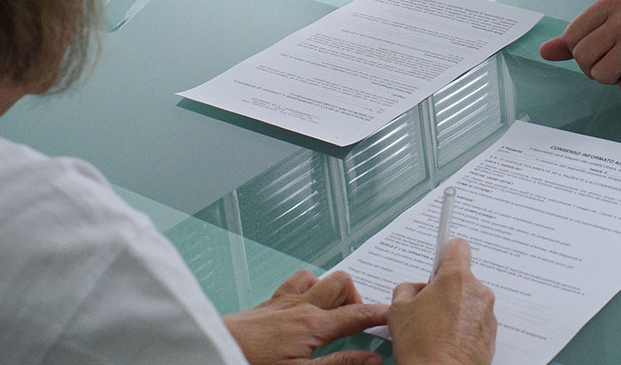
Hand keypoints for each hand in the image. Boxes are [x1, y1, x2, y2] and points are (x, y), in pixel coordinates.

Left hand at [222, 270, 388, 364]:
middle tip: (358, 320)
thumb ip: (339, 364)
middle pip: (342, 284)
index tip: (392, 315)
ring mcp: (284, 300)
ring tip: (332, 312)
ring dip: (330, 290)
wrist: (214, 353)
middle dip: (357, 296)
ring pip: (319, 278)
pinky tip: (303, 303)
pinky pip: (294, 282)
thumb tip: (372, 360)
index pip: (357, 314)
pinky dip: (306, 287)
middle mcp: (302, 305)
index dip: (379, 314)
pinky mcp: (268, 302)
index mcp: (314, 325)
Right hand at [388, 238, 496, 364]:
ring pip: (469, 302)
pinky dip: (464, 329)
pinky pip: (476, 322)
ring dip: (456, 311)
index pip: (457, 246)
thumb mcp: (398, 311)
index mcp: (456, 277)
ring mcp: (487, 313)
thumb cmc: (421, 347)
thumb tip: (415, 290)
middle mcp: (477, 291)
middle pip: (461, 279)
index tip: (437, 263)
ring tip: (437, 333)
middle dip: (446, 291)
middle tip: (428, 311)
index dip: (445, 254)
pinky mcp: (492, 334)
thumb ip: (407, 289)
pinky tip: (449, 343)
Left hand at [539, 0, 620, 94]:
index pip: (572, 37)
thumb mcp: (616, 21)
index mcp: (613, 2)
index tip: (602, 49)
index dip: (582, 53)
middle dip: (596, 68)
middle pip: (584, 58)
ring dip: (615, 78)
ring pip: (602, 75)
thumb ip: (580, 36)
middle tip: (617, 61)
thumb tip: (545, 51)